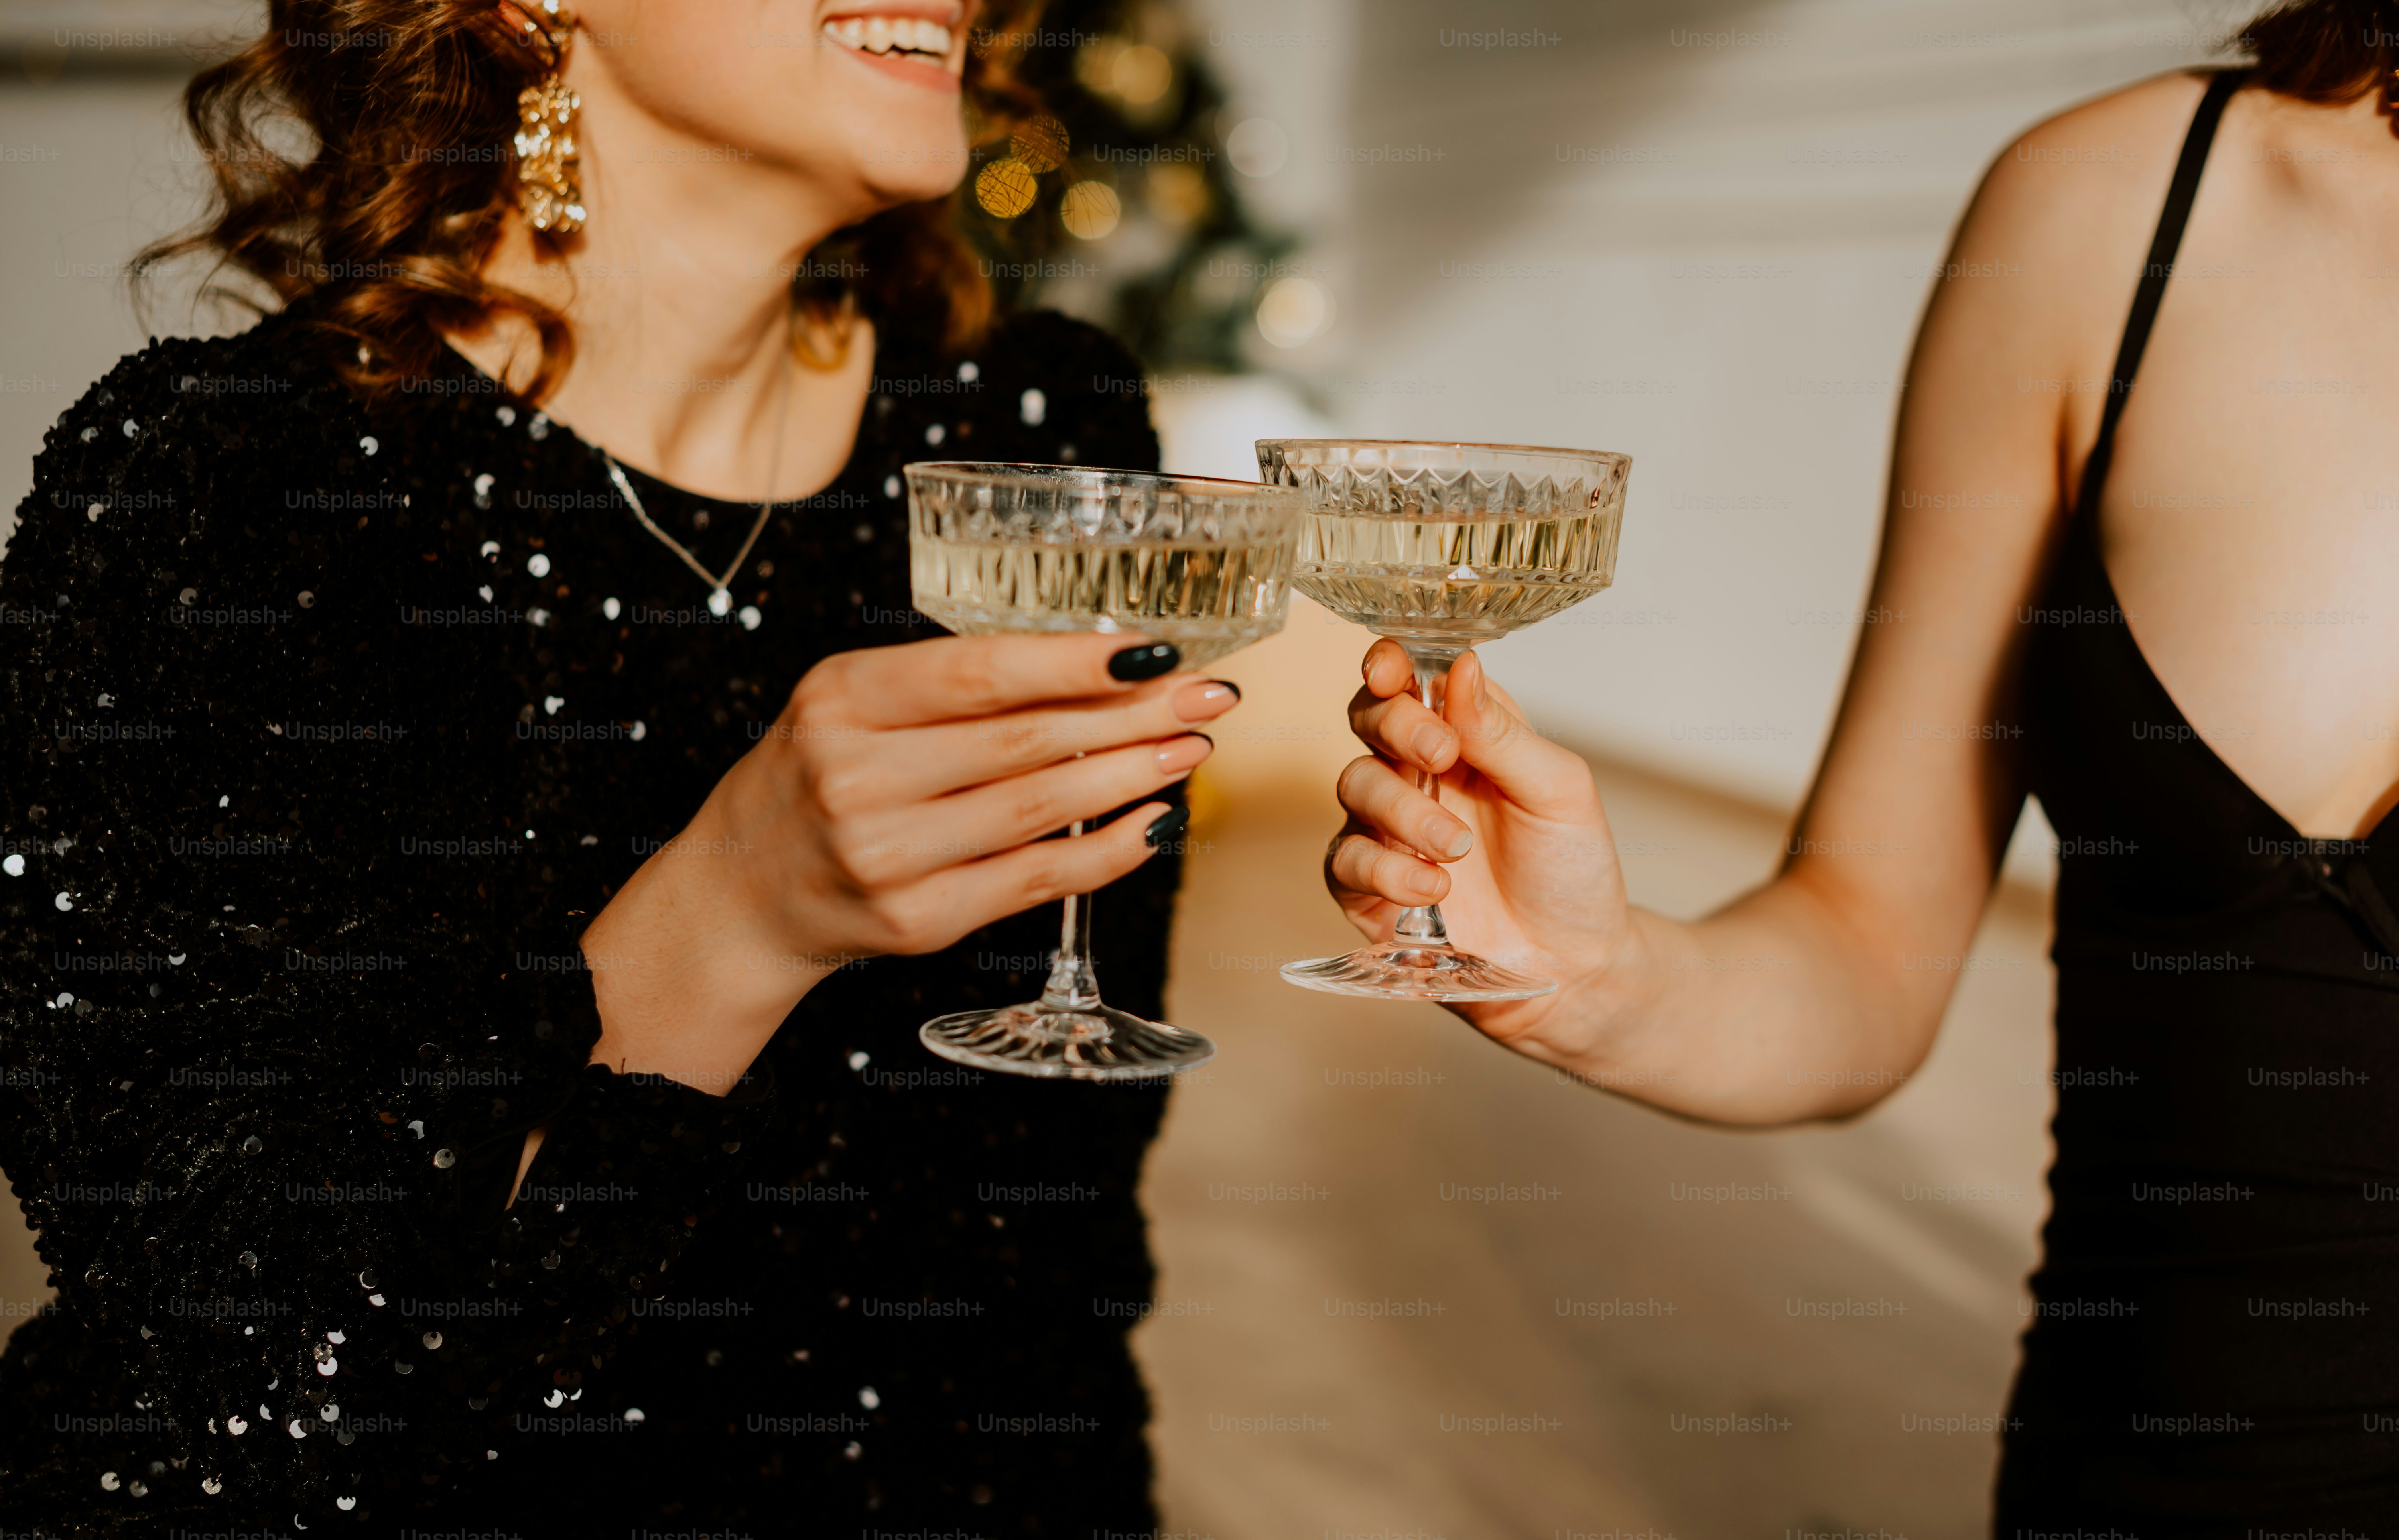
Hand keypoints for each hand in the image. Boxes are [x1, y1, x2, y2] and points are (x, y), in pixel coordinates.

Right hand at [579, 634, 1235, 1090]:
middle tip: (1207, 695)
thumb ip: (952, 683)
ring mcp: (887, 857)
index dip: (1075, 662)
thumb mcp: (856, 701)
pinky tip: (1156, 822)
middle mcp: (858, 777)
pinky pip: (1035, 881)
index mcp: (843, 700)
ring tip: (1193, 750)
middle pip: (1025, 741)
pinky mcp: (917, 921)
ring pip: (1040, 811)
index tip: (1155, 651)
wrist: (747, 887)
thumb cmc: (821, 772)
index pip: (979, 672)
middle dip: (1133, 716)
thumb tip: (1097, 662)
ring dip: (1133, 778)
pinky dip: (1108, 853)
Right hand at [1328, 639, 1648, 1060]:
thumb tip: (1461, 667)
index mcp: (1464, 735)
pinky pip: (1346, 861)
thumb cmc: (1572, 870)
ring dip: (1404, 810)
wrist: (1575, 964)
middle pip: (1368, 718)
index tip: (1394, 669)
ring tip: (1457, 848)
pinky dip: (1387, 870)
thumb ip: (1503, 732)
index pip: (1410, 679)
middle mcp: (1418, 773)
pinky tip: (1435, 887)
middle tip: (1441, 755)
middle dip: (1396, 727)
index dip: (1390, 664)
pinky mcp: (1371, 889)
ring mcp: (1389, 830)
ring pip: (1354, 786)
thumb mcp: (1559, 791)